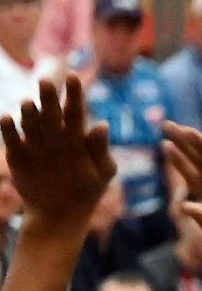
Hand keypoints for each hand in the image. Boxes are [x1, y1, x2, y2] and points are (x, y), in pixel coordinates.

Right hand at [1, 76, 115, 228]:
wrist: (62, 214)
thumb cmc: (87, 191)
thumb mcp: (101, 172)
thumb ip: (100, 150)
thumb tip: (103, 125)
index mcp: (76, 136)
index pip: (75, 110)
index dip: (74, 93)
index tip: (74, 76)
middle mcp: (54, 135)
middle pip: (50, 111)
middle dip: (48, 96)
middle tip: (46, 81)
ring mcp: (34, 143)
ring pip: (29, 121)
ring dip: (28, 110)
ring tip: (28, 103)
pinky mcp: (17, 154)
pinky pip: (11, 138)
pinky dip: (8, 128)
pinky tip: (7, 117)